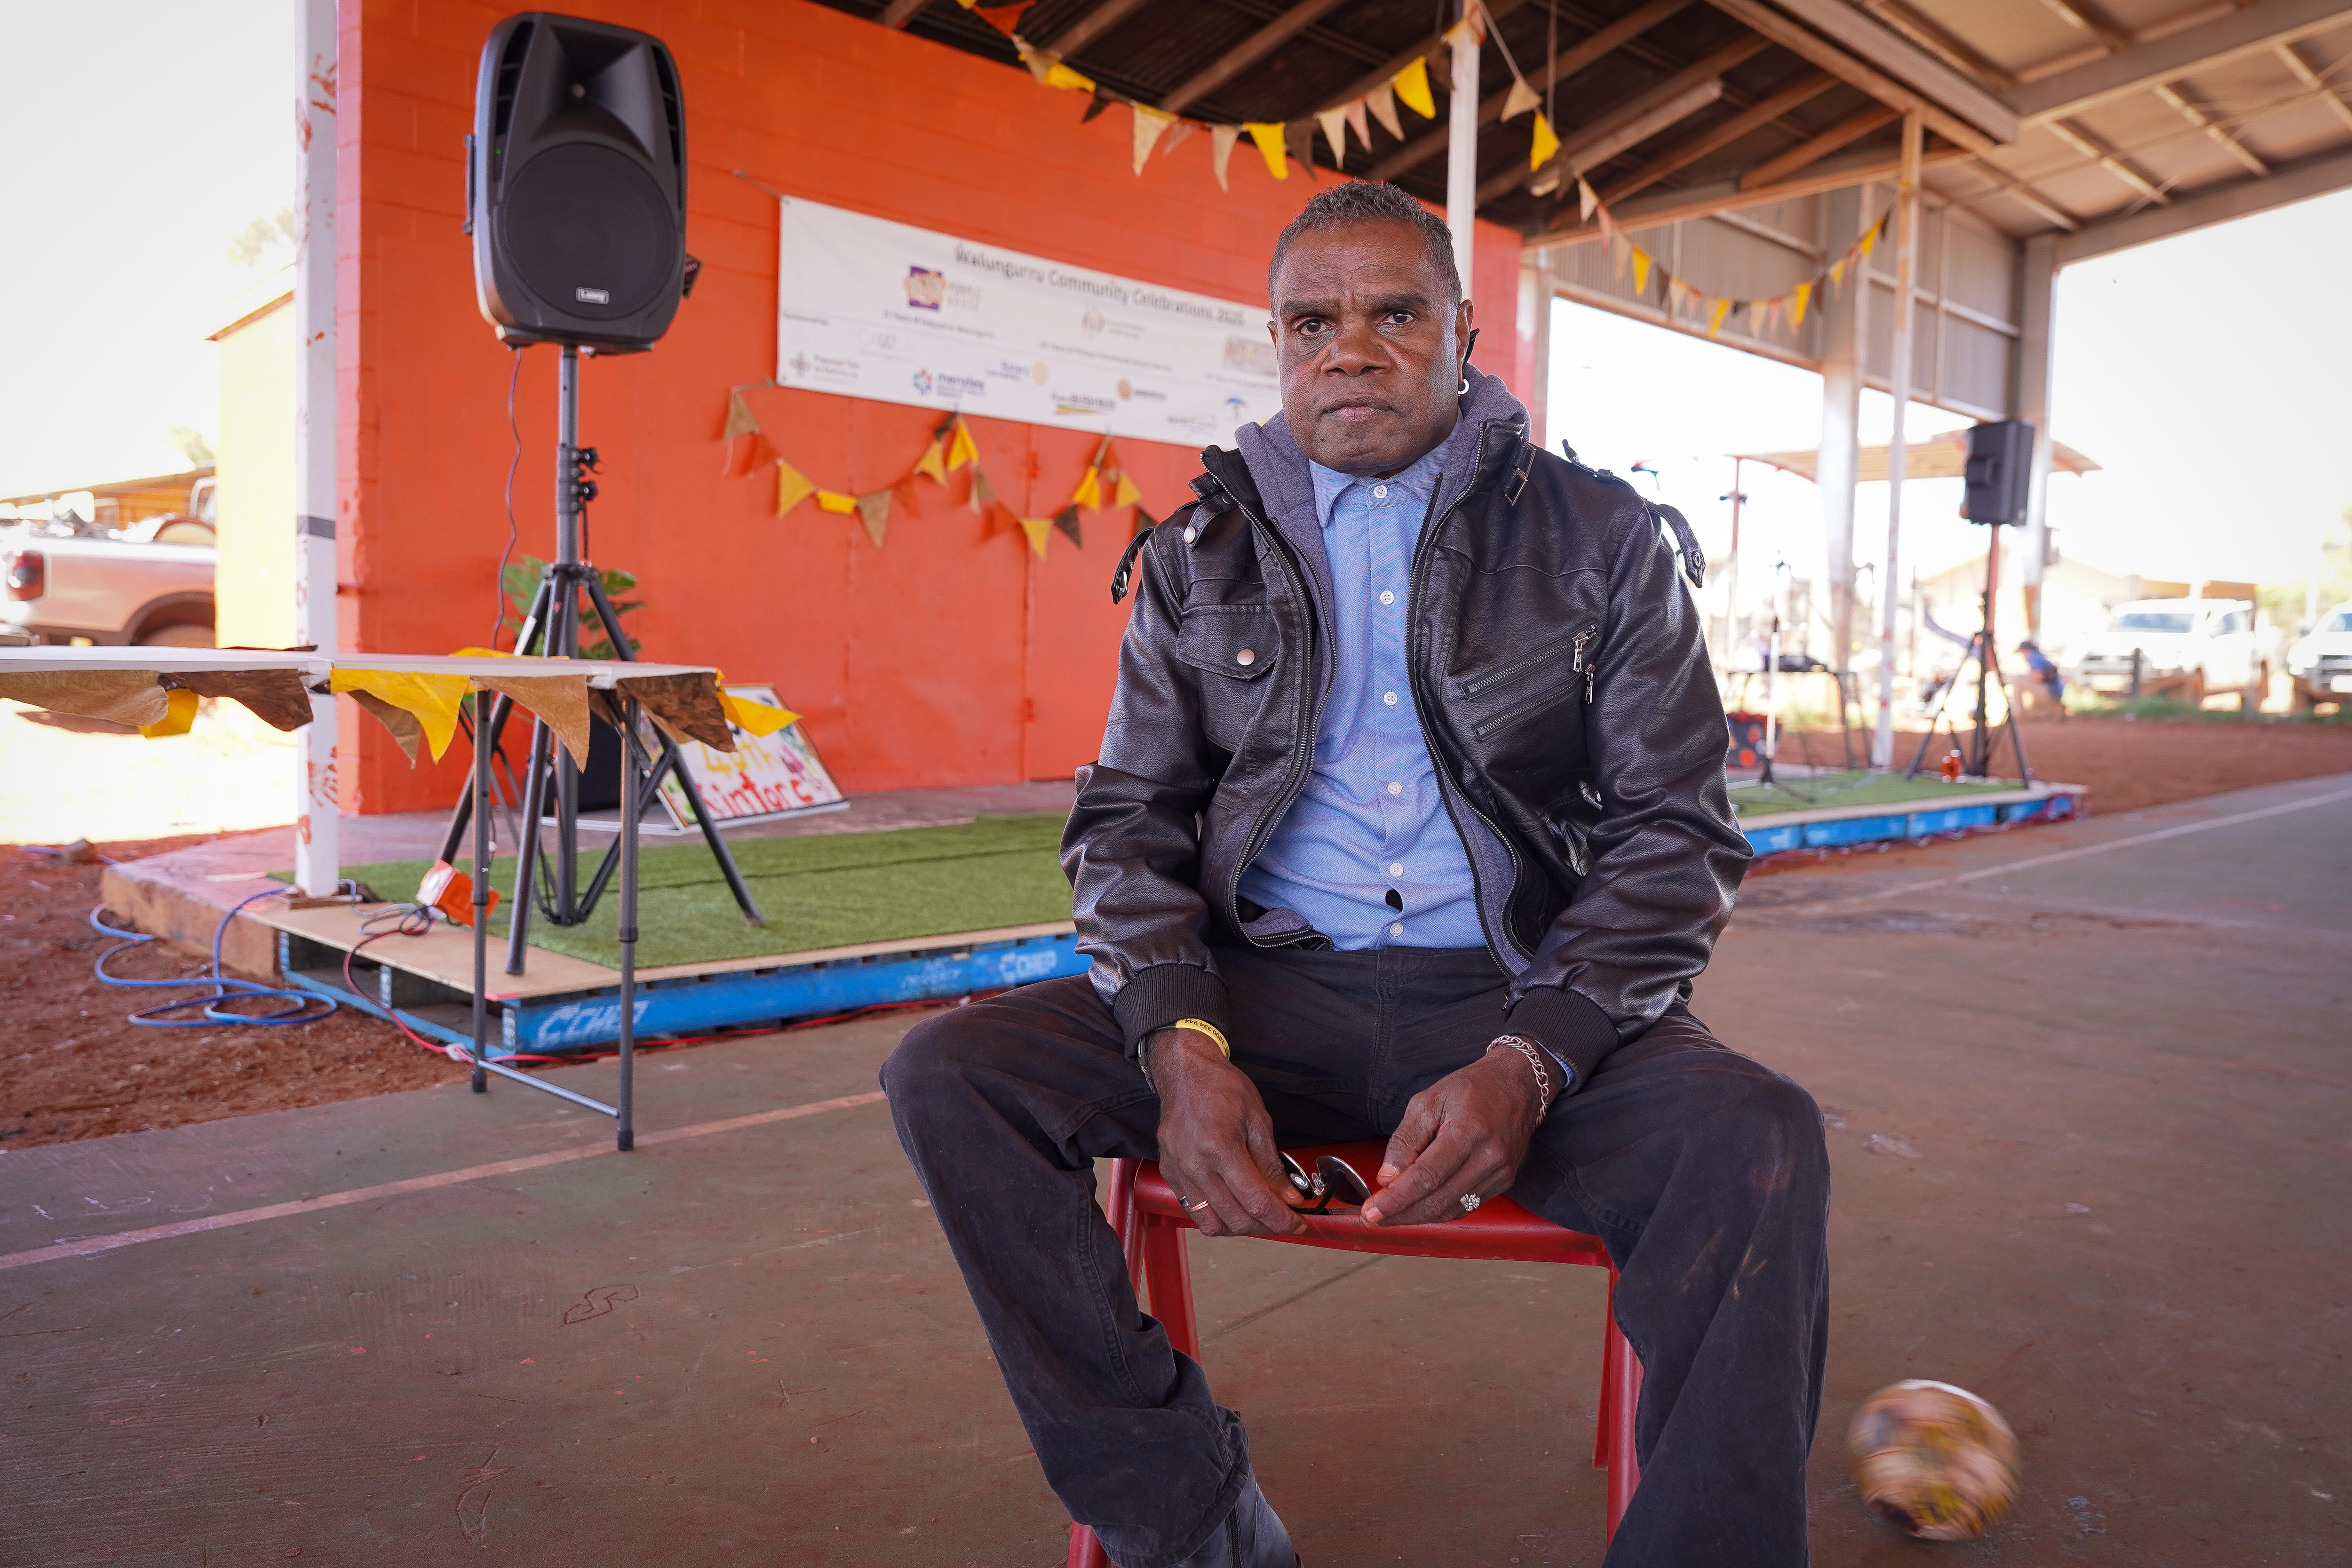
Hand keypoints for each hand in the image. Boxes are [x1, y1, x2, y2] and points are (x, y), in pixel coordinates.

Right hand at [1149, 1027, 1309, 1237]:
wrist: (1184, 1070)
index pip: (1256, 1202)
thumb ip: (1272, 1165)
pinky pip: (1193, 1211)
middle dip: (1267, 1226)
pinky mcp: (1169, 1174)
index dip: (1283, 1219)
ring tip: (1259, 1216)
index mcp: (1219, 1148)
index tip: (1298, 1223)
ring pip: (1212, 1224)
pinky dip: (1218, 1217)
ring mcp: (1178, 1172)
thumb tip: (1289, 1198)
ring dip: (1241, 1227)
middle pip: (1236, 1219)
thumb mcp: (1258, 1120)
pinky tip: (1233, 1205)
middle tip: (1284, 1219)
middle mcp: (1194, 1165)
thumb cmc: (1221, 1087)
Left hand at [1361, 1049, 1545, 1226]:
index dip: (1396, 1199)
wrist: (1517, 1084)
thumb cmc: (1471, 1088)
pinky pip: (1466, 1207)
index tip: (1371, 1212)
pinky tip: (1418, 1209)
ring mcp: (1500, 1173)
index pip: (1427, 1176)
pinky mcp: (1504, 1181)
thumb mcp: (1428, 1100)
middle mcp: (1489, 1157)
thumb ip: (1405, 1140)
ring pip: (1451, 1209)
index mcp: (1469, 1132)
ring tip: (1389, 1216)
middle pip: (1438, 1200)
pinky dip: (1439, 1212)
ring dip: (1417, 1217)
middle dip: (1401, 1213)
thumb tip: (1387, 1178)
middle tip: (1373, 1218)